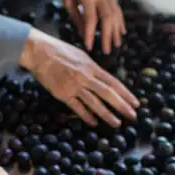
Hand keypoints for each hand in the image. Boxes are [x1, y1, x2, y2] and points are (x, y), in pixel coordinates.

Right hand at [20, 28, 137, 126]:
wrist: (39, 52)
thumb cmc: (60, 51)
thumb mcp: (81, 56)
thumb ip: (93, 68)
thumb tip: (104, 79)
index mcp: (92, 66)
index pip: (113, 82)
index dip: (126, 94)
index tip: (135, 103)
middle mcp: (85, 76)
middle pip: (108, 93)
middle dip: (122, 105)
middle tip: (132, 116)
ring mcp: (74, 86)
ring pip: (94, 103)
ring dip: (107, 114)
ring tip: (117, 123)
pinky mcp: (62, 94)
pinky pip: (77, 107)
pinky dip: (86, 116)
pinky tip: (94, 123)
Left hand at [50, 0, 124, 52]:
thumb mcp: (66, 0)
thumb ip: (76, 17)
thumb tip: (84, 35)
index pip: (91, 19)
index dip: (90, 34)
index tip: (89, 47)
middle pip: (107, 18)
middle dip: (107, 36)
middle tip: (107, 51)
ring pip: (115, 14)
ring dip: (116, 30)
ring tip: (116, 45)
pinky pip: (117, 8)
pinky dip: (120, 21)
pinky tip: (121, 32)